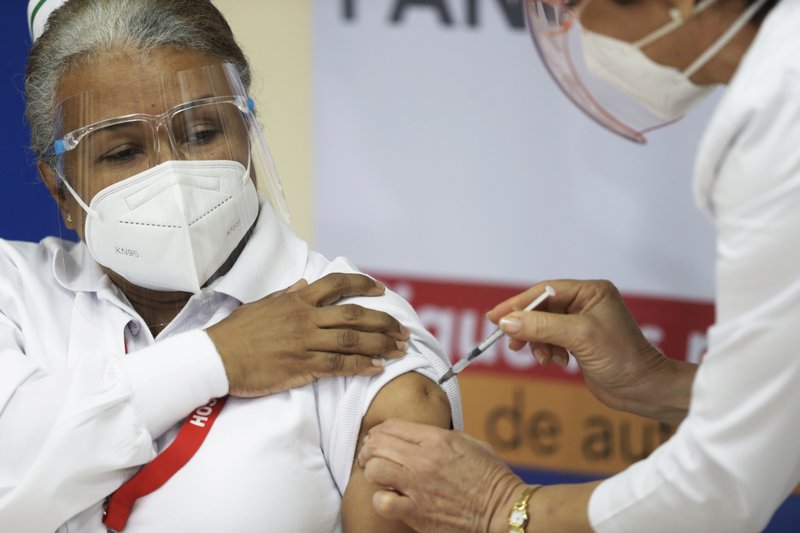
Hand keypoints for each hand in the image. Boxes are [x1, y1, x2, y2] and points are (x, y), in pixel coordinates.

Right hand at [206, 273, 409, 396]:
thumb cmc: (235, 332)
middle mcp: (305, 318)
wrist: (216, 359)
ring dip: (380, 345)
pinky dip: (360, 366)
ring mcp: (304, 342)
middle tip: (402, 330)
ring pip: (352, 340)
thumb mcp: (262, 305)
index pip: (337, 284)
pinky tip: (377, 368)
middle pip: (355, 316)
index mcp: (297, 300)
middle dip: (384, 322)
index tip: (381, 290)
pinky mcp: (301, 367)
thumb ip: (287, 295)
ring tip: (399, 350)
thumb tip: (304, 284)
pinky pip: (338, 365)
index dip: (363, 285)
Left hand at [357, 419, 524, 532]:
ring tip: (379, 475)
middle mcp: (424, 460)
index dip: (380, 430)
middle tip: (371, 455)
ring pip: (374, 469)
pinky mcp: (416, 512)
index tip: (378, 437)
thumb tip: (418, 434)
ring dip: (372, 471)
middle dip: (370, 448)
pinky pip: (382, 502)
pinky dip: (381, 500)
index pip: (391, 425)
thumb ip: (441, 435)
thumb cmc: (491, 477)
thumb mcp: (469, 443)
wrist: (503, 510)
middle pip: (377, 444)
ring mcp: (418, 487)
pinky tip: (390, 498)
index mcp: (437, 439)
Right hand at [487, 280, 690, 421]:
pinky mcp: (580, 342)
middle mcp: (586, 303)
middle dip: (527, 327)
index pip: (544, 291)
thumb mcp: (578, 336)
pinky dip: (547, 352)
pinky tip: (557, 362)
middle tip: (512, 343)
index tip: (495, 317)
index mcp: (591, 291)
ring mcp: (583, 322)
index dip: (518, 304)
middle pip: (541, 309)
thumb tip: (507, 322)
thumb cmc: (621, 357)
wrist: (643, 389)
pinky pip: (551, 340)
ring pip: (543, 327)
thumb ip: (541, 326)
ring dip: (538, 343)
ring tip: (543, 358)